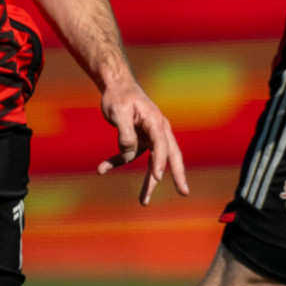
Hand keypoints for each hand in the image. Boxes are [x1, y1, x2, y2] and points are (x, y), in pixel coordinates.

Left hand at [97, 79, 189, 205]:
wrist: (116, 85)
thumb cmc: (119, 96)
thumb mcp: (119, 112)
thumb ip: (125, 133)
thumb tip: (128, 155)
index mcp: (156, 121)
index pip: (161, 144)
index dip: (160, 161)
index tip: (158, 177)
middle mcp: (158, 130)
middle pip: (171, 155)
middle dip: (178, 175)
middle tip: (184, 192)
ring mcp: (150, 136)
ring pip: (153, 161)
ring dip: (148, 181)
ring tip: (143, 201)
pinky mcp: (140, 140)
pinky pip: (131, 155)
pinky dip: (117, 161)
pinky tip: (101, 168)